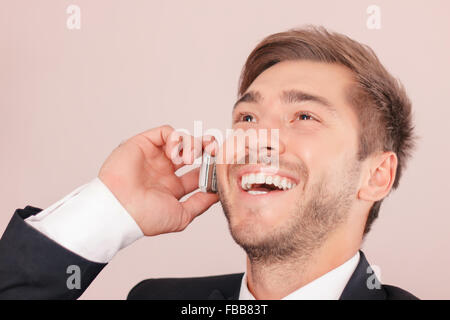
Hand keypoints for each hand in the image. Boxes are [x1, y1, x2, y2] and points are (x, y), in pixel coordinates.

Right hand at [98, 125, 218, 235]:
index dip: (210, 169)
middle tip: (214, 151)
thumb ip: (200, 203)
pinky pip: (166, 132)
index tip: (219, 169)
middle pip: (192, 152)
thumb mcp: (181, 216)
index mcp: (171, 188)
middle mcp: (163, 171)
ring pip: (182, 140)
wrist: (121, 210)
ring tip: (189, 158)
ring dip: (192, 145)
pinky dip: (176, 139)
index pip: (197, 174)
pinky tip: (175, 154)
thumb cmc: (145, 218)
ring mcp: (154, 157)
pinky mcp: (144, 143)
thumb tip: (218, 194)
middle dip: (207, 148)